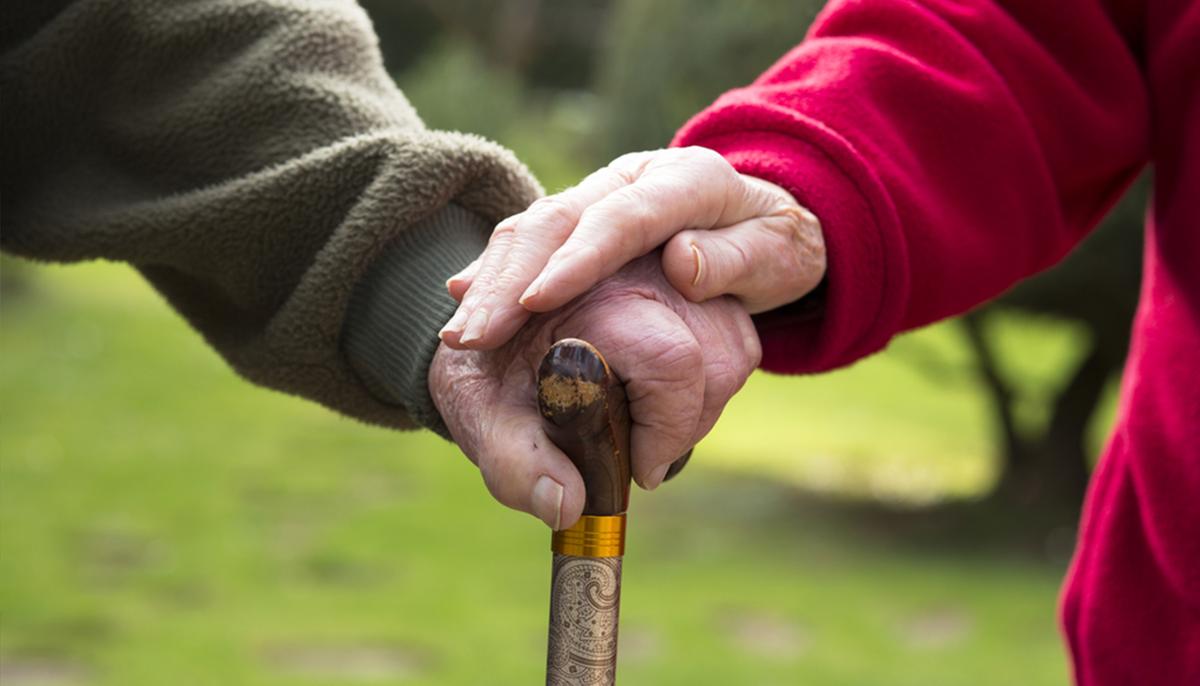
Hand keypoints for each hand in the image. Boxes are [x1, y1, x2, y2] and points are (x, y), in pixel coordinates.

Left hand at [429, 255, 760, 529]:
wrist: (488, 325)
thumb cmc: (486, 369)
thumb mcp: (478, 415)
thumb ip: (515, 463)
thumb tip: (568, 505)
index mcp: (586, 292)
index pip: (671, 359)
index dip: (666, 428)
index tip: (639, 471)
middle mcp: (638, 268)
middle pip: (716, 357)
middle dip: (683, 424)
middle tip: (642, 458)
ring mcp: (672, 272)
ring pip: (734, 350)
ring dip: (701, 407)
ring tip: (648, 430)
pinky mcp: (693, 284)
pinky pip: (739, 340)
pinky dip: (713, 385)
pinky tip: (665, 402)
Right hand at [438, 146, 824, 350]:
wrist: (764, 220)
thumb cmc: (777, 245)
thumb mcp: (782, 253)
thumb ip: (739, 257)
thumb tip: (683, 263)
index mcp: (687, 180)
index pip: (624, 216)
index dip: (577, 258)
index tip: (537, 302)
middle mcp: (633, 179)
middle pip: (560, 219)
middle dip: (512, 277)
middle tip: (474, 334)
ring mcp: (601, 195)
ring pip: (534, 228)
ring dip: (493, 280)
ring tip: (462, 331)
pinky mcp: (580, 221)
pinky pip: (529, 242)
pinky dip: (496, 273)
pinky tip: (465, 304)